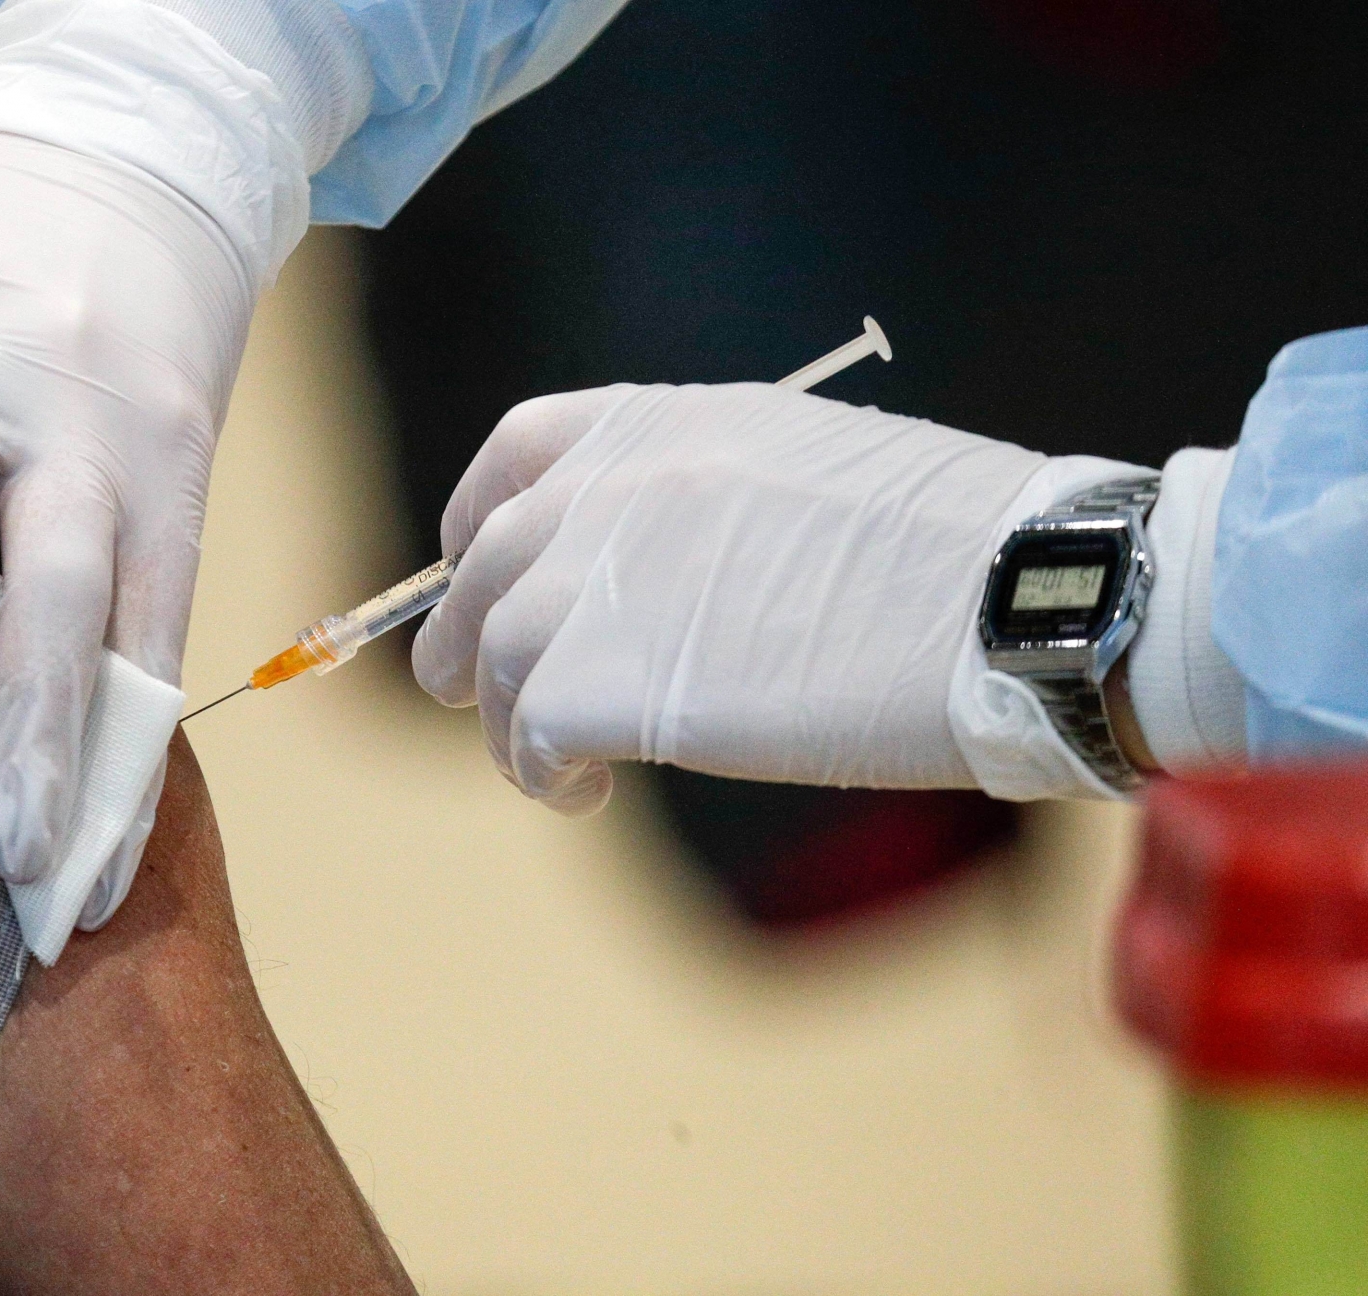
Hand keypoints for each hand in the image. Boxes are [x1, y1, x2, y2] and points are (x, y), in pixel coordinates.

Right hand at [0, 128, 255, 882]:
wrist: (118, 148)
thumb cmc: (140, 345)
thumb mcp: (163, 460)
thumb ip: (112, 582)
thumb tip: (75, 770)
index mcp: (159, 473)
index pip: (141, 650)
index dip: (115, 777)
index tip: (79, 892)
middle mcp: (72, 421)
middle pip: (54, 589)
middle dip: (31, 730)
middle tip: (3, 851)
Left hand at [413, 383, 1045, 811]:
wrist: (1022, 600)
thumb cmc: (964, 549)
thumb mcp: (809, 466)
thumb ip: (707, 501)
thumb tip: (664, 571)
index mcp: (666, 423)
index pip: (519, 454)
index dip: (482, 525)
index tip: (482, 572)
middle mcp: (611, 488)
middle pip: (485, 570)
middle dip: (472, 640)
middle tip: (491, 699)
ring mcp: (598, 581)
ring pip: (493, 659)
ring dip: (508, 724)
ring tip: (559, 770)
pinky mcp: (608, 682)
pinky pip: (528, 735)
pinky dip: (541, 773)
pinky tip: (584, 791)